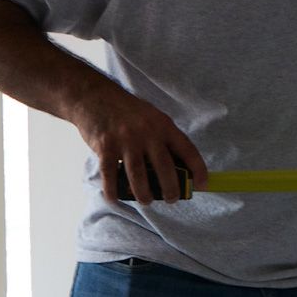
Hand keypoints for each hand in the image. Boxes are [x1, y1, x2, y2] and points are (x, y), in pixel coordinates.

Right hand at [70, 78, 207, 205]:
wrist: (94, 96)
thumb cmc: (127, 110)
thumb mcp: (152, 117)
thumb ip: (164, 138)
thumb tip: (179, 167)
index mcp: (163, 125)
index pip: (187, 150)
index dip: (198, 169)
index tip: (202, 184)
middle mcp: (147, 132)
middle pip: (164, 168)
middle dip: (171, 189)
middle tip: (172, 199)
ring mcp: (126, 140)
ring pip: (139, 176)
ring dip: (144, 194)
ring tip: (147, 201)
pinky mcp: (106, 147)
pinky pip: (111, 176)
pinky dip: (113, 191)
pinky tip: (116, 198)